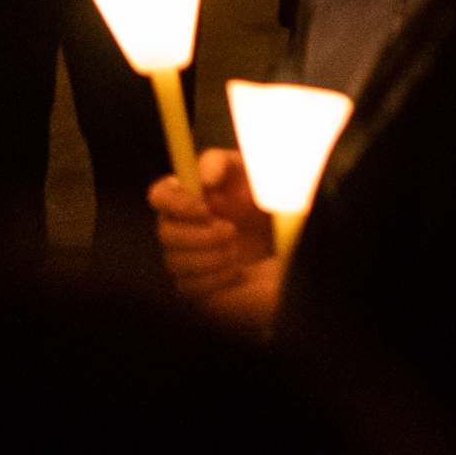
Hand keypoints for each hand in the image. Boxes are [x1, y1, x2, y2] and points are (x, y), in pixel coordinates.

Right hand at [150, 147, 282, 333]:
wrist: (296, 246)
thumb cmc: (273, 208)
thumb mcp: (254, 174)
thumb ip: (225, 164)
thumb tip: (204, 176)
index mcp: (193, 198)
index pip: (160, 195)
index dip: (174, 201)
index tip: (202, 206)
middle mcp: (185, 229)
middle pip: (165, 232)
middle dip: (197, 233)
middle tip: (231, 231)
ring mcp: (190, 261)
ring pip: (174, 261)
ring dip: (207, 256)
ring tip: (236, 253)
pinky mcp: (199, 289)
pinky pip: (187, 287)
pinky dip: (212, 278)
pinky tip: (235, 273)